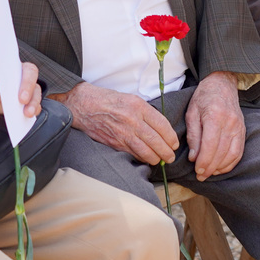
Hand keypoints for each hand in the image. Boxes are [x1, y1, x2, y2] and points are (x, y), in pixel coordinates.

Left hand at [0, 61, 41, 117]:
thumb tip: (1, 84)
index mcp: (13, 68)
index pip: (27, 70)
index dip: (27, 81)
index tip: (21, 95)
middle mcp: (22, 77)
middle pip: (34, 83)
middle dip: (31, 94)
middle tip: (23, 103)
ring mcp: (24, 91)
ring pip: (36, 95)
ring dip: (33, 105)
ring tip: (27, 114)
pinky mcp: (24, 103)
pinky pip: (33, 107)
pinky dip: (32, 112)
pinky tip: (27, 117)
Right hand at [48, 82, 177, 164]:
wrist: (84, 105)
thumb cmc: (109, 100)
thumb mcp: (131, 99)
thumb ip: (145, 112)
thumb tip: (160, 128)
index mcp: (138, 106)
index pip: (162, 124)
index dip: (171, 137)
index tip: (174, 143)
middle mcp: (132, 120)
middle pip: (156, 140)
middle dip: (166, 151)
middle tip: (171, 157)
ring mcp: (123, 133)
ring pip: (145, 151)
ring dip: (156, 158)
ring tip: (161, 160)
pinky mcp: (114, 143)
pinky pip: (132, 153)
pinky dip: (142, 158)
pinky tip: (147, 159)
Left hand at [185, 71, 245, 179]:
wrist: (222, 84)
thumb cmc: (204, 97)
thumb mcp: (191, 112)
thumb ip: (193, 135)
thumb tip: (194, 157)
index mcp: (215, 116)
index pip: (210, 144)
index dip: (204, 161)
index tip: (197, 170)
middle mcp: (229, 122)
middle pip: (221, 151)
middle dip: (210, 167)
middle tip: (200, 176)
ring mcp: (239, 127)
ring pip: (232, 154)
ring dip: (220, 167)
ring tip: (209, 173)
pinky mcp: (243, 130)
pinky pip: (239, 152)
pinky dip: (230, 163)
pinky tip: (220, 168)